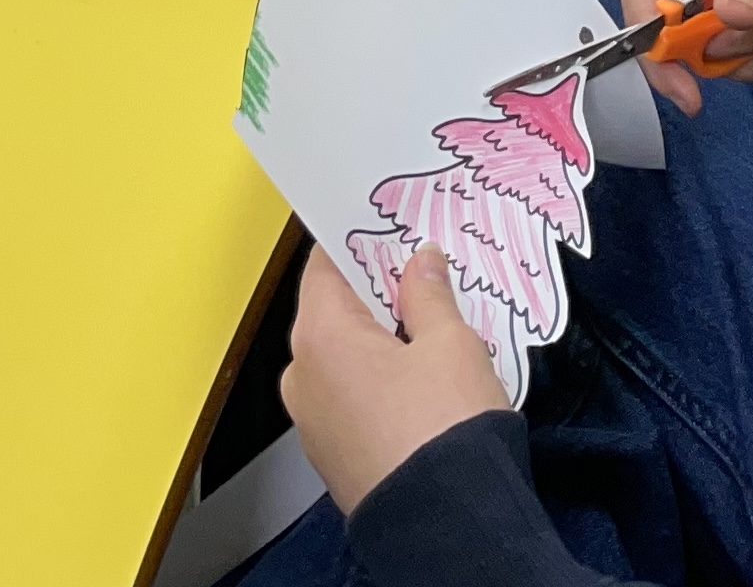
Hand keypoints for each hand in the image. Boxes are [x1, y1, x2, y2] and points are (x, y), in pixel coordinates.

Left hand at [284, 248, 508, 513]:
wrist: (448, 525)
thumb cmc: (445, 429)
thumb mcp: (450, 342)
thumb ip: (428, 292)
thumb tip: (419, 263)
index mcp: (320, 336)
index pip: (326, 264)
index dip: (361, 240)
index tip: (392, 228)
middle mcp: (302, 377)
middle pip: (334, 311)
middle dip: (378, 293)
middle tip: (425, 277)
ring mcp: (312, 423)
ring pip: (343, 358)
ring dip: (381, 340)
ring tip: (434, 332)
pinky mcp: (333, 457)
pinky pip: (350, 399)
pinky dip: (378, 382)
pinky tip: (423, 383)